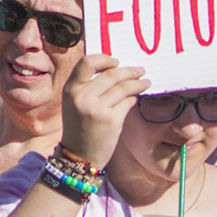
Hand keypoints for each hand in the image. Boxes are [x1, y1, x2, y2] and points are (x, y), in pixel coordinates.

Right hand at [62, 54, 144, 170]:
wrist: (78, 157)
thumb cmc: (79, 128)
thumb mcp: (74, 104)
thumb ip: (88, 87)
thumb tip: (116, 70)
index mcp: (71, 89)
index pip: (87, 62)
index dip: (104, 59)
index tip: (116, 62)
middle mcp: (82, 97)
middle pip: (112, 74)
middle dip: (130, 71)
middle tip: (140, 70)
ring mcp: (97, 108)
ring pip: (124, 87)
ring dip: (138, 83)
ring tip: (145, 82)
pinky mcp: (111, 120)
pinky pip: (128, 102)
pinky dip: (134, 98)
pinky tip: (136, 98)